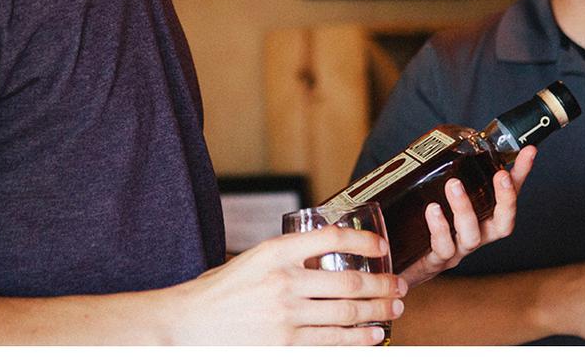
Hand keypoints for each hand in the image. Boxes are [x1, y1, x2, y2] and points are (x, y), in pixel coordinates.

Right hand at [171, 225, 405, 344]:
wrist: (186, 326)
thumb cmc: (217, 294)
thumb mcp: (250, 261)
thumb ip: (285, 259)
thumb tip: (325, 257)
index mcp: (273, 252)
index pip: (329, 238)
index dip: (362, 240)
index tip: (380, 245)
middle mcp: (283, 282)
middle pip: (348, 281)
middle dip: (381, 284)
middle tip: (398, 286)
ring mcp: (285, 317)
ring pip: (346, 314)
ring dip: (377, 313)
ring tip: (393, 311)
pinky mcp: (285, 347)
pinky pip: (333, 343)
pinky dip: (358, 340)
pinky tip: (372, 338)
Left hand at [400, 146, 535, 287]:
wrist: (394, 264)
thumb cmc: (419, 225)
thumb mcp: (431, 193)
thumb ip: (443, 172)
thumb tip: (451, 138)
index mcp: (480, 219)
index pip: (507, 196)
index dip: (520, 176)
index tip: (528, 152)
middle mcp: (474, 236)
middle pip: (502, 224)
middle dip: (506, 200)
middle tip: (501, 175)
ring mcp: (456, 250)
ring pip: (471, 236)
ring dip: (466, 209)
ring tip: (453, 185)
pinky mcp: (433, 261)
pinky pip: (442, 249)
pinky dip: (439, 229)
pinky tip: (432, 210)